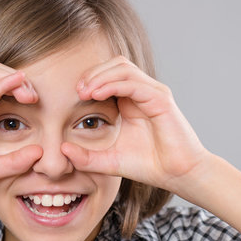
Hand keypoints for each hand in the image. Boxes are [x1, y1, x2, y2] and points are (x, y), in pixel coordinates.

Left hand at [62, 56, 209, 190]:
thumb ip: (86, 157)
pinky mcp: (161, 99)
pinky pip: (133, 83)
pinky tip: (97, 95)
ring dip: (100, 76)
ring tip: (84, 91)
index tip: (73, 95)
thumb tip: (62, 149)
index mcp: (131, 101)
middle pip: (115, 64)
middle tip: (76, 90)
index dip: (90, 79)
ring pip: (123, 68)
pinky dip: (113, 84)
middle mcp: (143, 92)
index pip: (109, 75)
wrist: (178, 175)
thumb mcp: (109, 161)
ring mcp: (153, 93)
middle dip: (93, 73)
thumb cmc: (149, 166)